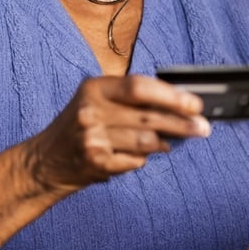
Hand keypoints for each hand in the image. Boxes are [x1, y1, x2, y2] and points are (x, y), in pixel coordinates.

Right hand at [26, 75, 210, 192]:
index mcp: (94, 88)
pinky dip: (142, 159)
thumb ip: (131, 101)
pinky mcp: (96, 162)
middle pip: (148, 116)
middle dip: (181, 123)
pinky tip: (138, 156)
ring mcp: (92, 138)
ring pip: (146, 141)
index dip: (171, 96)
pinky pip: (135, 161)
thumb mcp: (97, 102)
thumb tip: (179, 106)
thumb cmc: (79, 127)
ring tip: (170, 142)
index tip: (194, 104)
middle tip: (203, 128)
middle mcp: (90, 111)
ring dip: (164, 142)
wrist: (45, 161)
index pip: (139, 87)